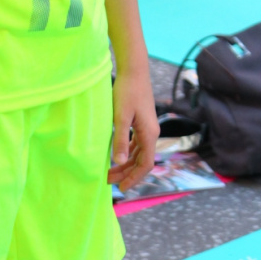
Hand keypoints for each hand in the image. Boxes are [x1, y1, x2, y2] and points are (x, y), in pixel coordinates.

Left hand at [109, 68, 158, 190]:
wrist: (134, 71)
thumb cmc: (127, 92)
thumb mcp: (121, 117)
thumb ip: (120, 140)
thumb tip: (120, 162)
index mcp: (149, 134)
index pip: (146, 164)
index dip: (134, 178)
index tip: (121, 188)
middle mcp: (152, 133)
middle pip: (142, 161)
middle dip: (127, 173)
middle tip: (108, 182)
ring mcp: (148, 128)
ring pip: (139, 153)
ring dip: (126, 164)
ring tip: (109, 172)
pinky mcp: (142, 123)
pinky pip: (137, 144)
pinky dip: (127, 153)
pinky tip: (116, 156)